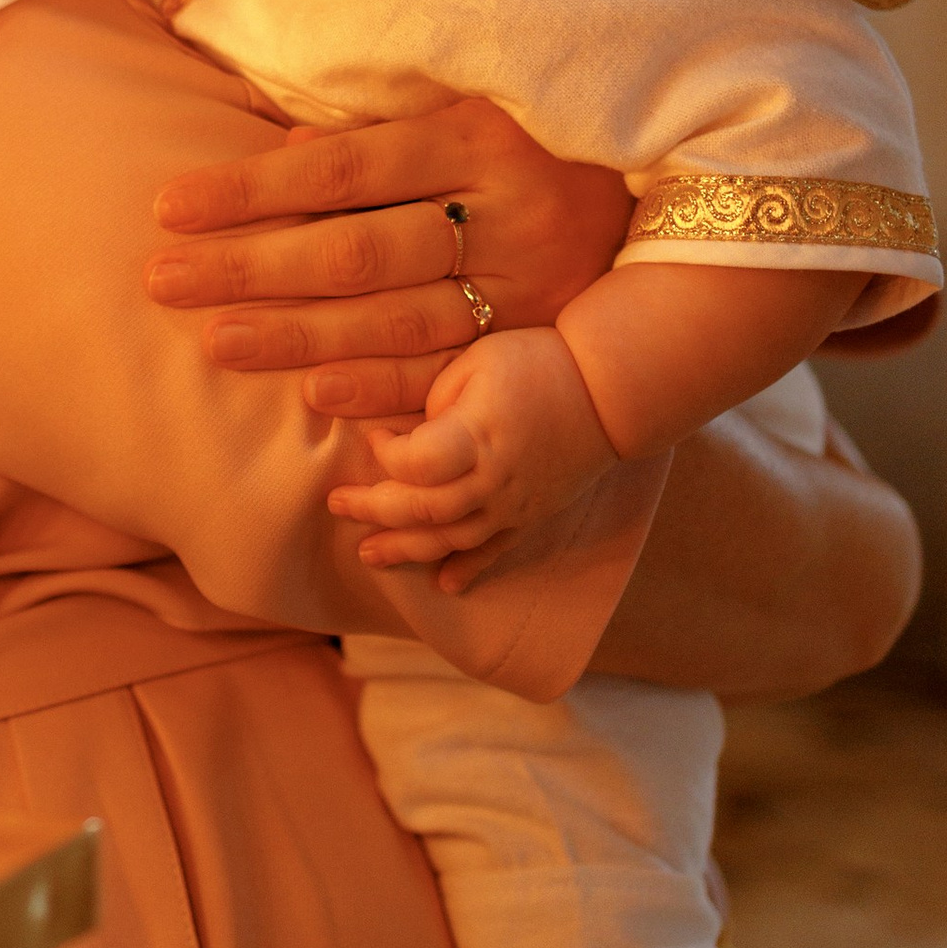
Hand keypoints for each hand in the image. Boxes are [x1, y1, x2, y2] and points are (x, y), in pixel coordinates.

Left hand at [148, 92, 631, 404]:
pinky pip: (449, 368)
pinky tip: (314, 393)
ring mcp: (528, 283)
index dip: (251, 189)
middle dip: (250, 266)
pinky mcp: (541, 337)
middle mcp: (503, 211)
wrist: (679, 196)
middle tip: (162, 280)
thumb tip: (281, 147)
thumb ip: (378, 129)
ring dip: (296, 334)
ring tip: (213, 340)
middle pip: (354, 247)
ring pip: (393, 317)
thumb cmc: (543, 132)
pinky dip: (381, 385)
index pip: (339, 169)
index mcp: (474, 134)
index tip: (170, 206)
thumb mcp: (471, 105)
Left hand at [327, 327, 616, 571]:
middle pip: (424, 510)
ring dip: (406, 550)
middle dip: (374, 510)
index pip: (416, 465)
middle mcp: (494, 480)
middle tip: (337, 504)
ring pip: (452, 540)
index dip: (386, 456)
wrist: (610, 388)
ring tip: (368, 554)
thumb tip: (405, 437)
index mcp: (477, 436)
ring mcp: (515, 504)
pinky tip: (445, 586)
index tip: (375, 436)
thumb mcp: (475, 362)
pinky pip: (497, 551)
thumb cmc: (538, 361)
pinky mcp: (533, 514)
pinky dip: (468, 570)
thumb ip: (435, 403)